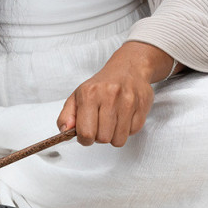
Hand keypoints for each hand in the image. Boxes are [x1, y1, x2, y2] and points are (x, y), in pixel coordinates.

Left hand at [57, 40, 175, 147]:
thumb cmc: (101, 86)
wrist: (128, 68)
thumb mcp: (77, 96)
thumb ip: (66, 116)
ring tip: (112, 121)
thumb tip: (65, 131)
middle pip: (103, 138)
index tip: (86, 134)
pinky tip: (124, 116)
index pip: (85, 133)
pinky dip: (127, 129)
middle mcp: (109, 96)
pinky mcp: (142, 105)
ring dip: (114, 135)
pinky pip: (133, 132)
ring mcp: (128, 100)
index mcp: (89, 94)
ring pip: (119, 139)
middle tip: (100, 125)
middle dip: (100, 136)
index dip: (85, 139)